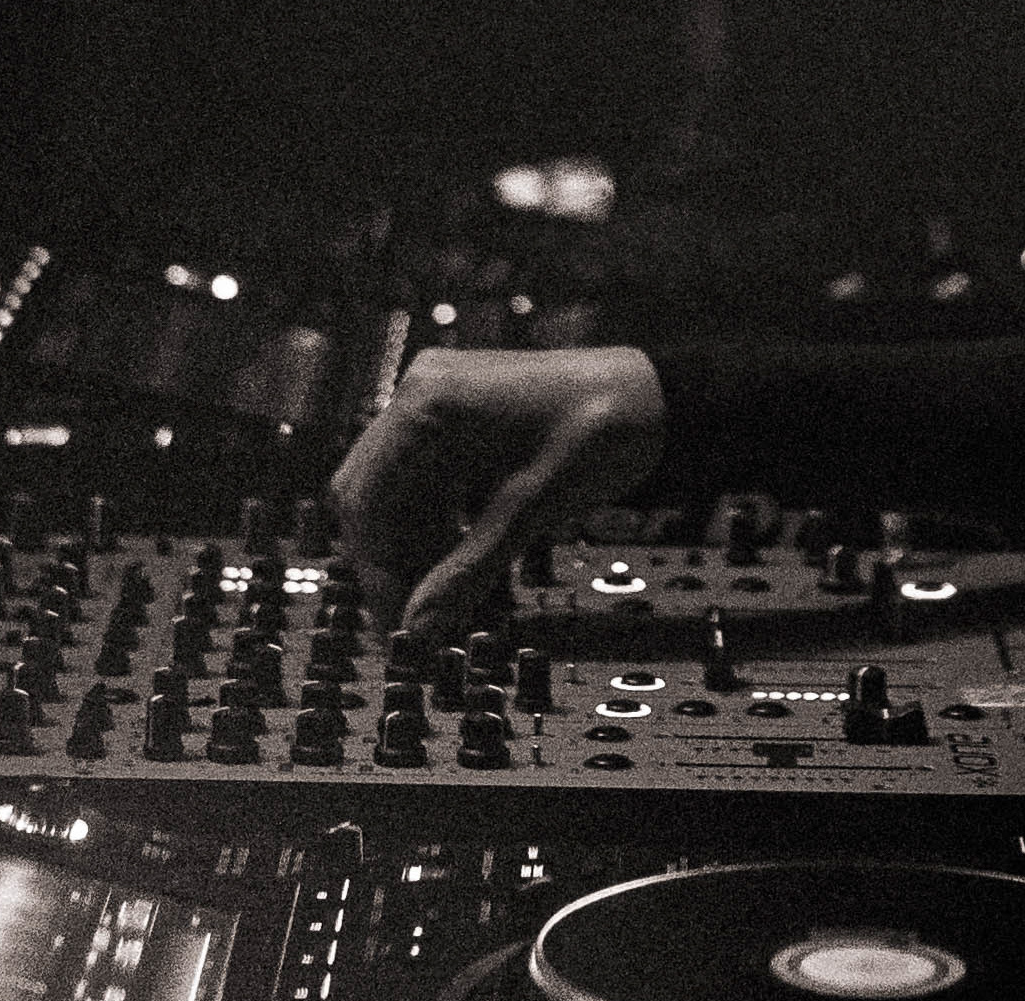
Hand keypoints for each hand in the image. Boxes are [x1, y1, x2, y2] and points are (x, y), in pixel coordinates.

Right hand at [324, 346, 664, 638]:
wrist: (657, 394)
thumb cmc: (602, 431)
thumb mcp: (532, 507)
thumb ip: (470, 570)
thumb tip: (417, 631)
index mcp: (429, 402)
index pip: (367, 497)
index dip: (376, 569)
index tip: (395, 625)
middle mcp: (423, 393)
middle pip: (373, 494)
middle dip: (391, 561)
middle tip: (415, 623)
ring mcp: (442, 402)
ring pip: (400, 493)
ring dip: (417, 549)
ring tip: (445, 605)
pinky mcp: (464, 421)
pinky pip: (430, 482)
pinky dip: (440, 528)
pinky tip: (464, 569)